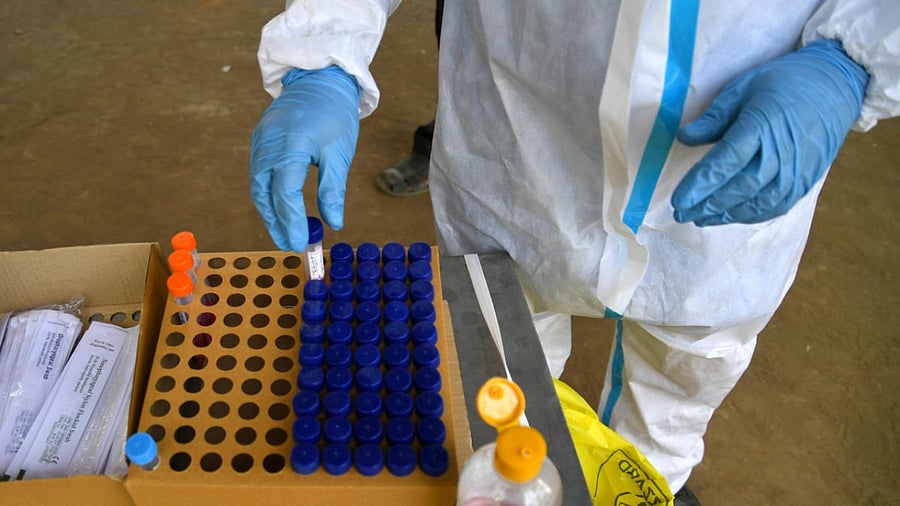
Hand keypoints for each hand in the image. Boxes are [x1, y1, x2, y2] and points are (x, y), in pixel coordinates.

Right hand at [250, 66, 359, 250]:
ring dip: (269, 211)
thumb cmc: (334, 115)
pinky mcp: (259, 140)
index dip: (291, 222)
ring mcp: (260, 141)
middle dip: (276, 223)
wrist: (320, 79)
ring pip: (258, 185)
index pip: (285, 193)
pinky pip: (258, 173)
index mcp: (291, 146)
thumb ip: (333, 190)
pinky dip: (267, 194)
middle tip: (291, 245)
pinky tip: (279, 208)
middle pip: (264, 193)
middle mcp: (269, 144)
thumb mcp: (339, 154)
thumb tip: (334, 223)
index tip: (301, 243)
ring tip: (284, 233)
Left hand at [671, 40, 867, 225]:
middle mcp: (780, 153)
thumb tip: (684, 137)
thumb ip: (713, 117)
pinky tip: (730, 215)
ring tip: (700, 218)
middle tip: (681, 213)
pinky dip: (750, 215)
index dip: (700, 185)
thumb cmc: (783, 82)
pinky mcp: (805, 181)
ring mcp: (795, 170)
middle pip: (738, 188)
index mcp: (761, 126)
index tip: (678, 200)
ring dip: (725, 214)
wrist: (836, 85)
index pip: (725, 163)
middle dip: (706, 205)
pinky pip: (775, 206)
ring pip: (756, 203)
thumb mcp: (743, 88)